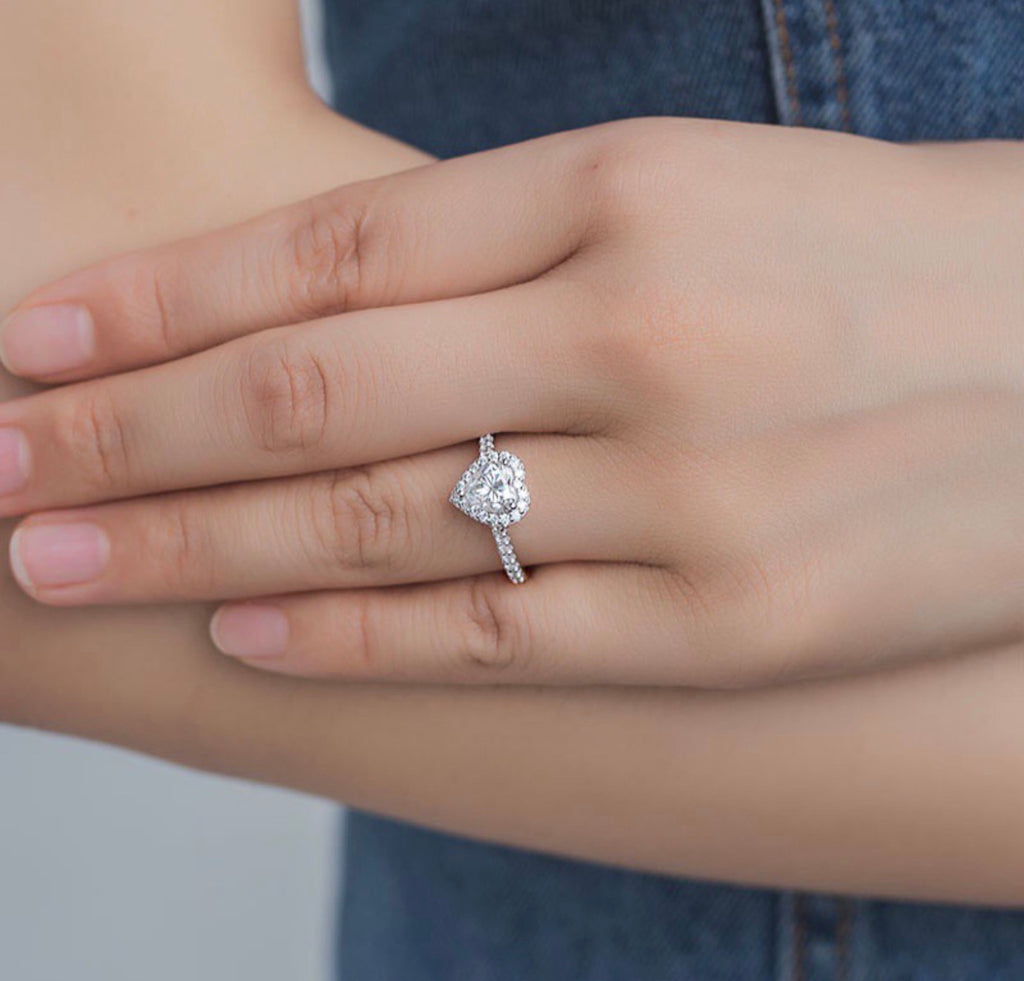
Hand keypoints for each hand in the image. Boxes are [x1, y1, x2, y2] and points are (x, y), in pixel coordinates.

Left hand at [1, 118, 1021, 686]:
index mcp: (626, 190)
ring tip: (59, 558)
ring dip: (197, 545)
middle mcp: (642, 334)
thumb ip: (511, 251)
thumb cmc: (864, 262)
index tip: (30, 342)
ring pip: (383, 523)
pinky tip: (243, 634)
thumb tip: (323, 306)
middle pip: (315, 391)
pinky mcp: (733, 622)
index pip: (331, 250)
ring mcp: (690, 491)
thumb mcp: (687, 197)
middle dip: (125, 436)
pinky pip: (500, 631)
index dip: (157, 299)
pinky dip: (357, 636)